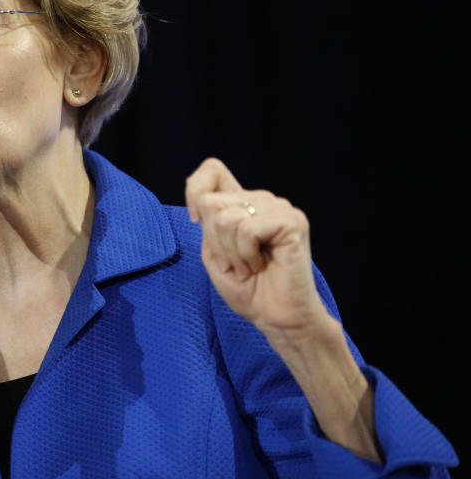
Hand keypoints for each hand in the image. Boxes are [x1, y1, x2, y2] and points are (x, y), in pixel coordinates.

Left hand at [185, 158, 327, 337]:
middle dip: (215, 241)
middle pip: (212, 202)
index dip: (195, 190)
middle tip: (234, 264)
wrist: (275, 317)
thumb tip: (204, 201)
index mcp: (241, 203)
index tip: (196, 220)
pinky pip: (247, 229)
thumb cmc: (247, 289)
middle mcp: (261, 199)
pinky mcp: (292, 221)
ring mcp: (279, 207)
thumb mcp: (213, 252)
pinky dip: (246, 254)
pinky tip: (261, 265)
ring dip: (231, 252)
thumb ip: (207, 222)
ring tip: (248, 267)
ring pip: (226, 217)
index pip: (212, 170)